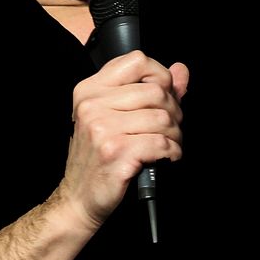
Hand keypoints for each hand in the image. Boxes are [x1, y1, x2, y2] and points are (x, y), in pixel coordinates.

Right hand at [59, 51, 186, 229]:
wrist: (78, 199)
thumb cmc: (99, 156)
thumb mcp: (117, 116)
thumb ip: (151, 89)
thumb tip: (181, 70)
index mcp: (90, 90)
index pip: (137, 61)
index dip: (160, 76)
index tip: (164, 94)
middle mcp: (92, 105)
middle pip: (156, 91)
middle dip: (174, 111)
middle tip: (170, 127)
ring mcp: (102, 129)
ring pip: (163, 118)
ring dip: (176, 134)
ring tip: (169, 143)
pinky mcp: (115, 153)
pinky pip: (161, 143)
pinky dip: (172, 152)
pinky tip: (166, 157)